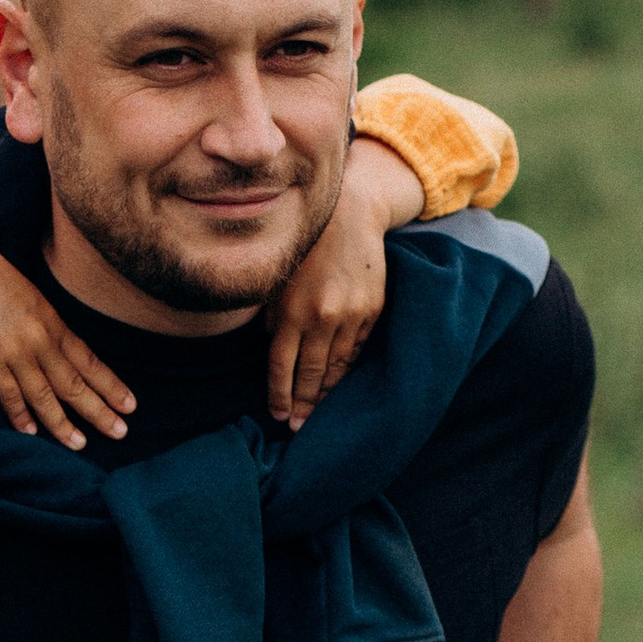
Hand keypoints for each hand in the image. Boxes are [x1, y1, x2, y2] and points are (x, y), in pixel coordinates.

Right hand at [0, 204, 135, 449]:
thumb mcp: (26, 295)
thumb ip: (40, 321)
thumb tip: (52, 341)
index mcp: (51, 321)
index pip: (89, 360)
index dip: (111, 384)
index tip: (130, 405)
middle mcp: (41, 339)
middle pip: (75, 382)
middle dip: (100, 410)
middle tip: (121, 433)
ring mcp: (16, 351)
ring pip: (46, 395)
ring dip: (63, 423)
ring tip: (80, 445)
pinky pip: (10, 394)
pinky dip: (21, 415)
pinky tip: (31, 433)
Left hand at [266, 140, 424, 427]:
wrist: (349, 214)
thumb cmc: (303, 245)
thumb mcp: (277, 279)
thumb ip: (272, 317)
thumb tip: (270, 353)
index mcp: (292, 311)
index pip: (282, 367)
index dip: (279, 395)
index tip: (278, 416)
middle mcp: (322, 317)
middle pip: (310, 374)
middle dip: (303, 404)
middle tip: (298, 428)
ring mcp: (351, 315)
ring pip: (337, 366)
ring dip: (326, 392)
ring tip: (317, 413)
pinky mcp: (372, 310)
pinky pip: (357, 349)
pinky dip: (347, 369)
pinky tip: (338, 383)